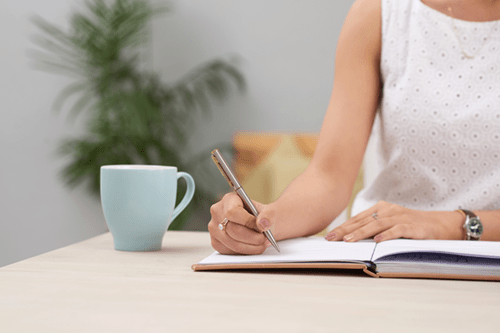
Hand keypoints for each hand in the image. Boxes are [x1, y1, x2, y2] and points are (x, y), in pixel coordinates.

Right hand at [208, 193, 272, 253]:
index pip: (233, 212)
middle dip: (252, 237)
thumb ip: (268, 215)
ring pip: (232, 243)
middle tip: (264, 239)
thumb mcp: (268, 211)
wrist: (258, 225)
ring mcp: (214, 228)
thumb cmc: (260, 216)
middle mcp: (217, 212)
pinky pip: (230, 251)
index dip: (247, 222)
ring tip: (263, 243)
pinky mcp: (215, 242)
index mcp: (229, 200)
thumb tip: (263, 224)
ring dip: (251, 246)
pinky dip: (245, 251)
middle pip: (233, 230)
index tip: (260, 227)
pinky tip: (254, 247)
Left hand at [325, 201, 464, 241]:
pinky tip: (377, 241)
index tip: (329, 235)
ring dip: (361, 233)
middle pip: (363, 221)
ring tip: (348, 240)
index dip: (343, 227)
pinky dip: (387, 235)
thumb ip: (374, 228)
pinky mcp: (413, 227)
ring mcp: (401, 217)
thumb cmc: (412, 227)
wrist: (442, 225)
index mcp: (381, 208)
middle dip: (345, 230)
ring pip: (377, 225)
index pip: (358, 219)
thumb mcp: (390, 224)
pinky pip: (397, 230)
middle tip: (331, 238)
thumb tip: (350, 238)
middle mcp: (389, 210)